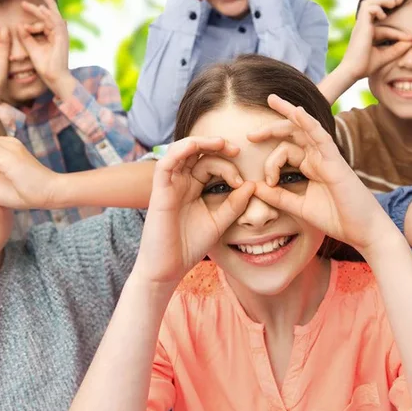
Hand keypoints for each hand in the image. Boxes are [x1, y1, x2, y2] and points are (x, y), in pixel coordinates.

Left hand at [18, 0, 72, 91]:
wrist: (54, 77)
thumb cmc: (45, 66)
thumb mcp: (32, 49)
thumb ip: (26, 37)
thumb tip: (19, 25)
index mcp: (53, 35)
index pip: (46, 19)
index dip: (37, 10)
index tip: (25, 4)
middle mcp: (59, 34)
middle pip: (53, 14)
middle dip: (48, 2)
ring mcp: (62, 36)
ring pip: (54, 16)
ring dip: (49, 5)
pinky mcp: (62, 39)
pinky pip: (55, 24)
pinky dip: (49, 15)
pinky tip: (42, 8)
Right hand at [131, 137, 254, 287]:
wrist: (168, 269)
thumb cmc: (189, 246)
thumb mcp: (219, 222)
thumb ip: (234, 204)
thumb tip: (251, 185)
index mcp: (193, 188)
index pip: (209, 164)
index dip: (228, 166)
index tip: (243, 182)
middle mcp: (180, 183)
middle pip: (196, 152)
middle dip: (217, 146)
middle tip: (236, 150)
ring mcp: (169, 185)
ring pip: (181, 151)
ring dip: (200, 142)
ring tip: (221, 144)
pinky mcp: (159, 191)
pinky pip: (165, 164)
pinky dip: (180, 150)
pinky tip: (196, 146)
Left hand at [249, 95, 393, 253]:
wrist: (362, 231)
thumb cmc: (336, 218)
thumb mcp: (299, 207)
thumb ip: (278, 196)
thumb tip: (254, 186)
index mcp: (311, 165)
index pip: (285, 151)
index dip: (270, 164)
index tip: (267, 183)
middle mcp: (319, 156)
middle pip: (293, 132)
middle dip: (271, 129)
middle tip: (250, 135)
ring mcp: (327, 156)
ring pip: (305, 128)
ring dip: (288, 112)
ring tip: (272, 100)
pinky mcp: (336, 160)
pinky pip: (321, 136)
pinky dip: (309, 123)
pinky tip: (297, 112)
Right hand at [337, 0, 408, 80]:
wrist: (352, 71)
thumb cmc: (365, 66)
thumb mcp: (385, 56)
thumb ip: (396, 49)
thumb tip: (410, 42)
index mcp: (367, 33)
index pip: (384, 26)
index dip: (397, 31)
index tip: (409, 38)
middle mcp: (363, 26)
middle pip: (372, 5)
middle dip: (386, 0)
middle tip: (400, 0)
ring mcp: (361, 25)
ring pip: (369, 3)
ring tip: (394, 2)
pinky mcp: (361, 25)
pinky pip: (368, 8)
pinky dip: (377, 8)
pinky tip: (384, 16)